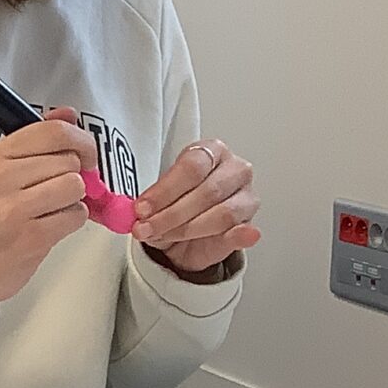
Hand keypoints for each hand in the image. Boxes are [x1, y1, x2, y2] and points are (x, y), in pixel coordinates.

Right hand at [0, 106, 97, 329]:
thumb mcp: (1, 174)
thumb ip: (36, 142)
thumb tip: (67, 113)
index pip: (53, 131)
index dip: (80, 140)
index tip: (84, 154)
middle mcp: (0, 178)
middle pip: (69, 160)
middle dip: (74, 176)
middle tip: (56, 192)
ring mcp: (13, 208)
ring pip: (75, 186)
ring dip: (73, 200)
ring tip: (51, 210)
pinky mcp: (30, 237)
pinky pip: (75, 215)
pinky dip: (71, 221)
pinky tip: (50, 226)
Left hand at [133, 138, 260, 278]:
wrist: (186, 235)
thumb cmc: (175, 205)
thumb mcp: (159, 198)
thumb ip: (151, 203)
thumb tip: (137, 211)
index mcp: (211, 151)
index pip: (192, 166)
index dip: (165, 190)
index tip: (142, 208)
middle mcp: (234, 170)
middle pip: (207, 191)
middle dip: (171, 214)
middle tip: (147, 228)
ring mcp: (246, 196)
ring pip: (223, 214)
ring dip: (188, 229)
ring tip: (163, 236)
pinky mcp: (250, 224)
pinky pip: (243, 231)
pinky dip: (239, 235)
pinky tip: (235, 236)